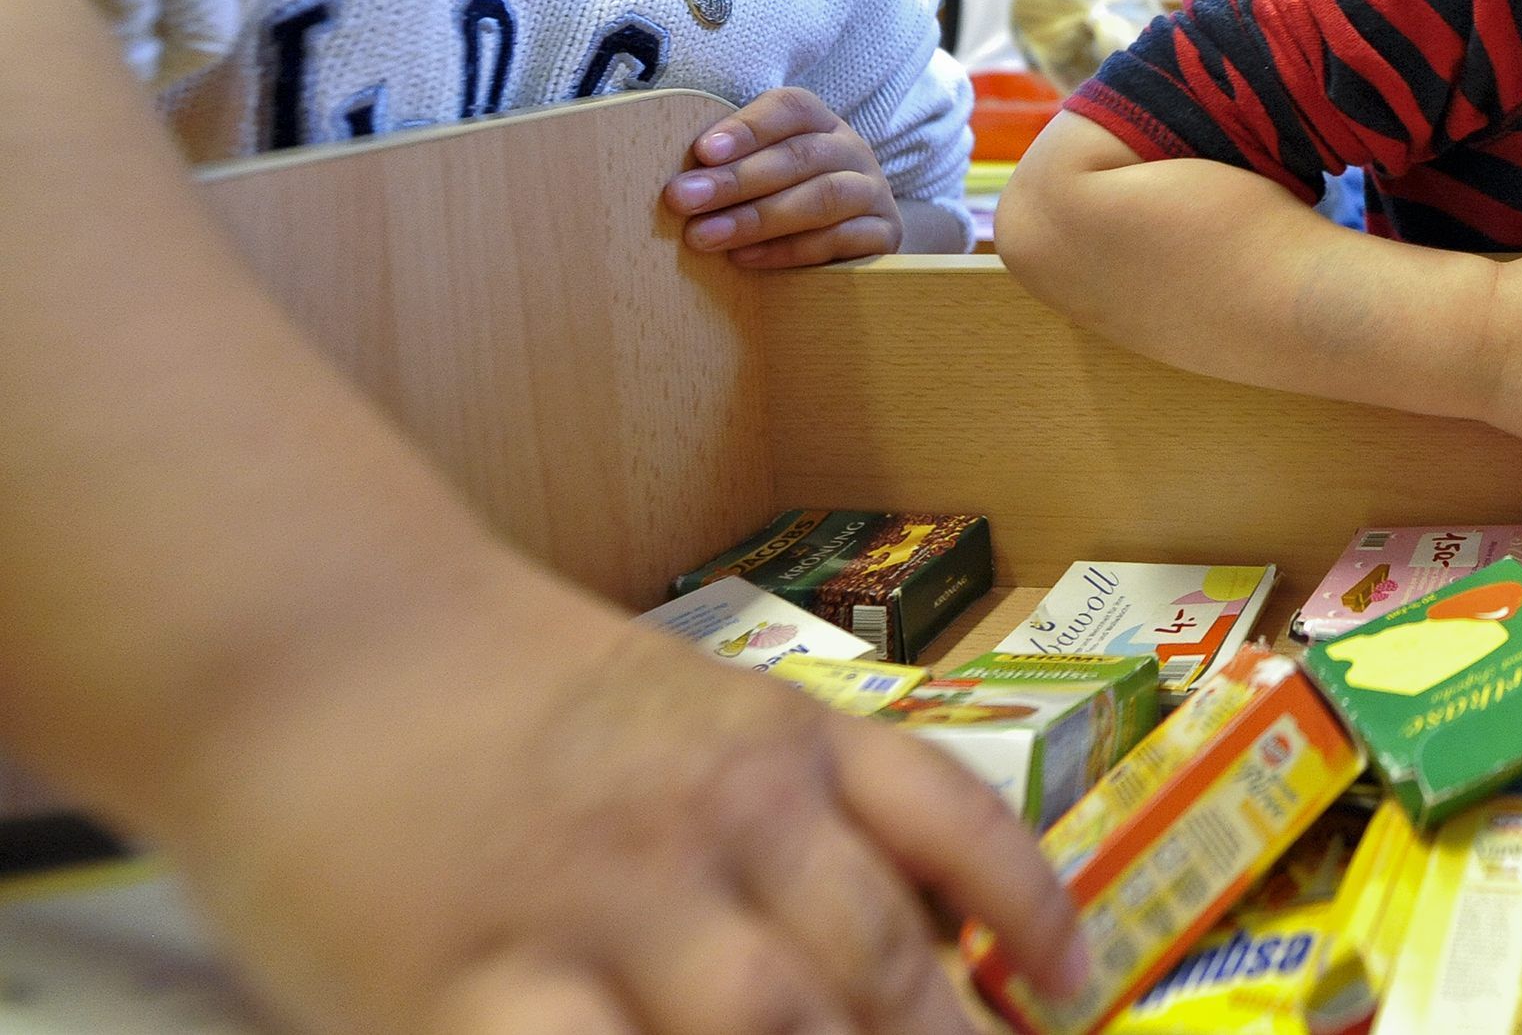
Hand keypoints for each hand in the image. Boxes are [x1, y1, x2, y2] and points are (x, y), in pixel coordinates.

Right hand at [173, 567, 1085, 1034]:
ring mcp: (599, 904)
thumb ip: (808, 798)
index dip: (1032, 920)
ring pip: (765, 1029)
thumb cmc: (520, 691)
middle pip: (875, 966)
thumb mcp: (700, 706)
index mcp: (781, 742)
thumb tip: (935, 918)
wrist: (329, 643)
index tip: (1075, 993)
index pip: (953, 829)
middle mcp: (717, 818)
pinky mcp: (468, 986)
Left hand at [665, 88, 903, 267]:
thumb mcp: (763, 170)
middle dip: (736, 179)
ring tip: (705, 236)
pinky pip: (840, 240)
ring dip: (758, 217)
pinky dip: (789, 250)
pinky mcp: (884, 234)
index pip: (789, 108)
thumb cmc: (789, 198)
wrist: (856, 240)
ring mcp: (873, 191)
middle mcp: (852, 149)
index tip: (702, 151)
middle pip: (799, 155)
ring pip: (822, 197)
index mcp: (820, 122)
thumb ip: (730, 165)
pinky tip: (746, 258)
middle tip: (683, 200)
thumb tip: (676, 178)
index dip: (746, 127)